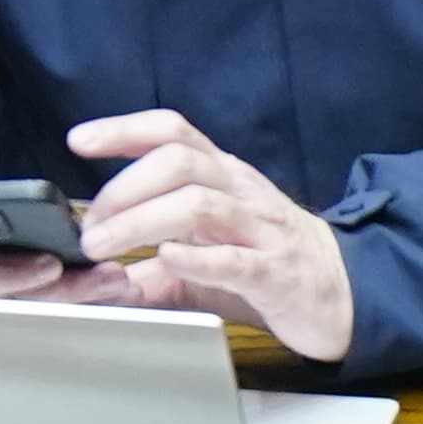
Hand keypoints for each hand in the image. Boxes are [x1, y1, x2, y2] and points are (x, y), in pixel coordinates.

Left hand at [69, 110, 355, 360]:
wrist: (345, 294)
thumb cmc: (266, 263)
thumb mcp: (203, 255)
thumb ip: (151, 266)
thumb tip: (97, 280)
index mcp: (221, 177)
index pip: (173, 131)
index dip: (123, 129)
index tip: (77, 140)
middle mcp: (240, 192)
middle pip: (179, 162)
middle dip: (123, 188)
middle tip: (89, 227)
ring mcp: (261, 231)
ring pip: (200, 204)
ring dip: (141, 221)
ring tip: (104, 245)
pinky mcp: (277, 274)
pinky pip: (236, 259)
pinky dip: (196, 257)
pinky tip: (166, 258)